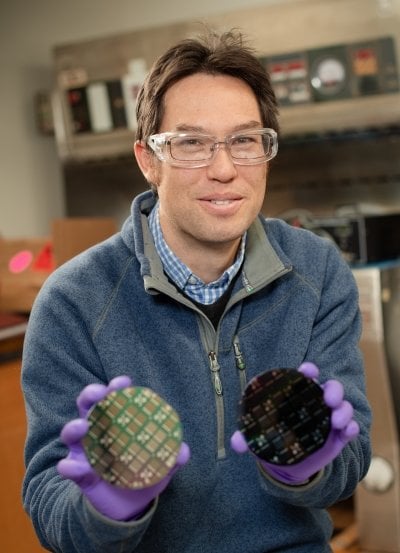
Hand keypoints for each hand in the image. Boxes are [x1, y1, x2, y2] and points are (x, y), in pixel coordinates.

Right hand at [57, 376, 189, 520]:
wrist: (127, 509)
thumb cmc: (143, 476)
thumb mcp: (161, 467)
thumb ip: (173, 457)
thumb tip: (184, 451)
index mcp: (118, 423)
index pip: (115, 398)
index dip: (117, 387)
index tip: (123, 382)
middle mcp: (97, 431)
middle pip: (89, 406)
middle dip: (91, 395)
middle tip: (99, 393)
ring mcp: (84, 451)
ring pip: (72, 433)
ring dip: (74, 427)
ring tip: (82, 426)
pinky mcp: (78, 473)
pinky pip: (68, 468)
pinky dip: (69, 466)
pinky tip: (74, 467)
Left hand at [231, 362, 358, 484]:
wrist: (289, 465)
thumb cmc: (274, 439)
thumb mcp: (258, 438)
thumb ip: (246, 438)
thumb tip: (236, 442)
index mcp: (297, 396)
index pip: (305, 377)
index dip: (309, 370)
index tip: (307, 371)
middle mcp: (316, 403)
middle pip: (330, 389)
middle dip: (333, 389)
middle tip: (329, 398)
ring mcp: (330, 419)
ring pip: (343, 407)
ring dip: (344, 410)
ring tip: (338, 421)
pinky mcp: (339, 436)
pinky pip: (350, 429)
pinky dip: (352, 428)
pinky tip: (349, 431)